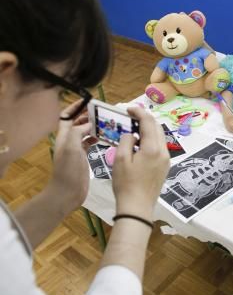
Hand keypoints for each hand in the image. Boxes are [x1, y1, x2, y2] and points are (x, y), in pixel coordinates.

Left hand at [47, 100, 97, 214]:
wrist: (67, 193)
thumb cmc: (68, 170)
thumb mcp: (71, 147)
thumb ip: (78, 132)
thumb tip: (89, 123)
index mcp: (64, 136)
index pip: (67, 116)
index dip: (75, 107)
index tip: (88, 101)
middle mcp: (69, 141)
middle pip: (77, 123)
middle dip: (87, 116)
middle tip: (102, 113)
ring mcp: (76, 150)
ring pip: (84, 133)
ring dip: (94, 127)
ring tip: (106, 123)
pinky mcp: (82, 158)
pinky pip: (89, 143)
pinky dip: (96, 138)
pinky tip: (105, 138)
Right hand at [112, 106, 169, 218]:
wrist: (137, 207)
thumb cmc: (126, 184)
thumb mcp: (120, 159)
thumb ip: (127, 140)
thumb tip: (132, 134)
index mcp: (152, 148)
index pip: (148, 122)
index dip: (139, 112)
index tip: (128, 109)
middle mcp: (163, 151)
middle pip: (157, 127)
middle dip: (145, 119)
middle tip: (130, 118)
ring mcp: (166, 160)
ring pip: (159, 137)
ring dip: (148, 130)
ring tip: (134, 130)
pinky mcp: (165, 167)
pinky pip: (159, 147)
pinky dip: (151, 140)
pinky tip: (139, 145)